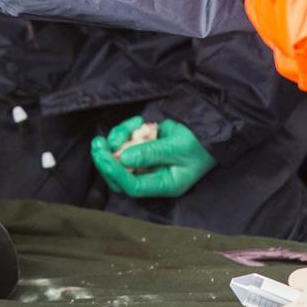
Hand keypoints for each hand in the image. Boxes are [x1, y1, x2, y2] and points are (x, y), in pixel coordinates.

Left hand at [90, 117, 216, 197]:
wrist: (209, 127)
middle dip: (106, 160)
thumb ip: (151, 153)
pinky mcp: (143, 148)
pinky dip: (126, 131)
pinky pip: (126, 142)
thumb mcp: (177, 147)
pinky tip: (138, 120)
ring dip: (116, 141)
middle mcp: (152, 176)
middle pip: (120, 176)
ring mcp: (146, 162)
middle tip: (97, 144)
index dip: (116, 173)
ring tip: (125, 127)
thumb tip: (123, 158)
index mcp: (164, 184)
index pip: (133, 186)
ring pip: (119, 157)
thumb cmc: (199, 142)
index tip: (105, 156)